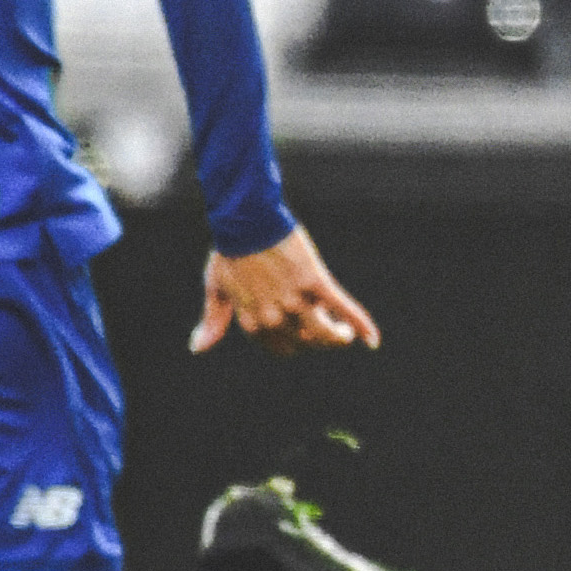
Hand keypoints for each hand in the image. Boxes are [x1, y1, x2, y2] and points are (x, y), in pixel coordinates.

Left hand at [195, 228, 380, 355]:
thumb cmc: (230, 253)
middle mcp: (276, 316)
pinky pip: (343, 307)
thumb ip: (214, 321)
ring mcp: (297, 300)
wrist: (246, 221)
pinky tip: (373, 341)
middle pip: (307, 343)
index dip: (295, 343)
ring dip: (338, 337)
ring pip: (326, 334)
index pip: (283, 349)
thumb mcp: (217, 289)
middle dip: (316, 338)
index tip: (300, 331)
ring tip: (343, 330)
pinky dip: (361, 325)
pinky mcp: (316, 282)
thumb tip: (197, 349)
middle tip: (322, 321)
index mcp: (253, 322)